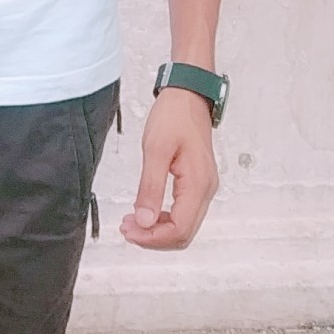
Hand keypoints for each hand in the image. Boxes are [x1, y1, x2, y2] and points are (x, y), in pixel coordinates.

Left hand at [120, 88, 218, 249]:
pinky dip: (164, 219)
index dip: (153, 238)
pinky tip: (146, 212)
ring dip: (158, 230)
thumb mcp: (155, 149)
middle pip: (184, 234)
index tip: (129, 231)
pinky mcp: (198, 183)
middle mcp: (206, 190)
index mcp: (198, 184)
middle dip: (154, 237)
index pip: (180, 229)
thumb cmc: (174, 116)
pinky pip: (184, 212)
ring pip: (184, 226)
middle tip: (126, 229)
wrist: (188, 96)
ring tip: (132, 222)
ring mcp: (204, 187)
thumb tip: (143, 220)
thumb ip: (149, 187)